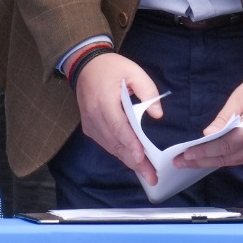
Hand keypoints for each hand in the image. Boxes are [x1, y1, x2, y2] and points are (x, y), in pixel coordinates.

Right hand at [73, 51, 163, 186]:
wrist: (84, 65)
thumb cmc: (111, 68)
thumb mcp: (133, 71)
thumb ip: (147, 90)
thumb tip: (157, 114)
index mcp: (104, 100)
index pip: (118, 126)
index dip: (130, 144)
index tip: (142, 159)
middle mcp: (94, 115)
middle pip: (115, 142)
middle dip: (134, 161)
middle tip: (152, 176)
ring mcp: (89, 122)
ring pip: (109, 146)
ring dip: (128, 160)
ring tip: (146, 173)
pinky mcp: (88, 126)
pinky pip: (105, 143)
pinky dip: (119, 153)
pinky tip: (132, 161)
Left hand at [172, 69, 242, 169]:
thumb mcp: (239, 99)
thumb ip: (224, 119)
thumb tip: (207, 135)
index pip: (224, 147)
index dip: (204, 152)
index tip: (186, 155)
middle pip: (227, 158)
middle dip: (202, 161)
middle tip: (179, 162)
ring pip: (233, 161)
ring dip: (211, 162)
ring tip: (190, 162)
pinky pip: (240, 158)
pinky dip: (223, 159)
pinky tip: (210, 158)